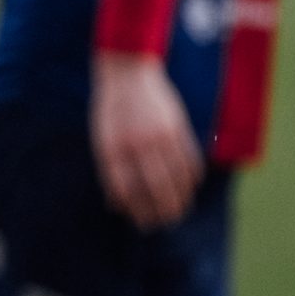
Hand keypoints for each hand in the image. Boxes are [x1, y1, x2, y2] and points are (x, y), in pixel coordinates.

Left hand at [91, 51, 203, 230]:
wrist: (128, 72)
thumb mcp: (102, 138)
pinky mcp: (177, 127)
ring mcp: (158, 136)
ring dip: (180, 198)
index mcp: (113, 148)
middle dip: (161, 210)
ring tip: (180, 210)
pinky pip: (189, 159)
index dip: (136, 209)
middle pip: (154, 187)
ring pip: (175, 177)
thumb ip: (110, 171)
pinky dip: (192, 176)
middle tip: (164, 223)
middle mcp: (136, 144)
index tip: (141, 221)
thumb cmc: (112, 110)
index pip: (126, 189)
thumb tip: (117, 205)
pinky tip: (191, 186)